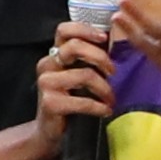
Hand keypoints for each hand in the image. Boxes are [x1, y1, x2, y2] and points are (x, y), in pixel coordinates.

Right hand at [32, 17, 131, 136]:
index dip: (84, 29)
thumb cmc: (69, 99)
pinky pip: (83, 101)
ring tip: (111, 98)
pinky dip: (99, 106)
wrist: (49, 130)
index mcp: (54, 54)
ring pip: (84, 75)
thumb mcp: (78, 74)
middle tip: (113, 71)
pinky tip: (106, 110)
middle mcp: (47, 64)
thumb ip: (90, 56)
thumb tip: (113, 38)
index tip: (104, 37)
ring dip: (104, 88)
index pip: (64, 30)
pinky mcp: (50, 103)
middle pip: (74, 47)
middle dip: (100, 57)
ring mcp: (46, 83)